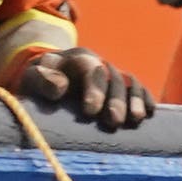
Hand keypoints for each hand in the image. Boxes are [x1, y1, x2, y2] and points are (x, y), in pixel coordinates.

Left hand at [17, 47, 154, 132]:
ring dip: (134, 101)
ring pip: (130, 84)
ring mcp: (114, 75)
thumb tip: (60, 88)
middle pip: (114, 79)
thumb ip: (41, 79)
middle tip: (114, 121)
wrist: (50, 77)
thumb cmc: (41, 80)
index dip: (94, 90)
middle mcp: (101, 64)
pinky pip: (139, 89)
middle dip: (116, 101)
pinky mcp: (123, 87)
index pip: (91, 71)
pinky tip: (149, 114)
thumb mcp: (32, 77)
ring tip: (135, 120)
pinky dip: (145, 99)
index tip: (89, 112)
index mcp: (79, 59)